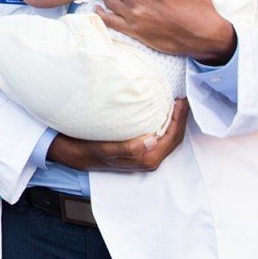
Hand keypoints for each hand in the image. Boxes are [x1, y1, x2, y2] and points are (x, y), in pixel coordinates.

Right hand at [46, 99, 188, 171]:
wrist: (76, 154)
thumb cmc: (89, 150)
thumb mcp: (105, 149)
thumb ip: (128, 148)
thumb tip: (152, 141)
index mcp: (146, 159)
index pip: (171, 138)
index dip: (179, 120)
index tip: (181, 101)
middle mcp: (149, 158)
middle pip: (174, 138)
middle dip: (181, 119)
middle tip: (181, 99)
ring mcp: (146, 154)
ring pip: (168, 137)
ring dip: (174, 120)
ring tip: (174, 103)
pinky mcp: (141, 148)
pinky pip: (160, 136)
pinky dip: (164, 123)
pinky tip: (160, 111)